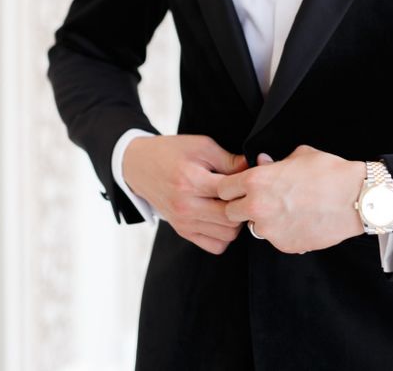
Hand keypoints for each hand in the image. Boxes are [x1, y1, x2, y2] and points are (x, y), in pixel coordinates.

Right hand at [123, 134, 248, 254]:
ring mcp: (183, 222)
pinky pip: (215, 245)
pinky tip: (222, 217)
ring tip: (232, 204)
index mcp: (191, 181)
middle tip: (243, 193)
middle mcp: (186, 206)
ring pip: (227, 235)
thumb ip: (228, 159)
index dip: (246, 185)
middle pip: (231, 218)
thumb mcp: (201, 146)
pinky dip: (224, 235)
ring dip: (235, 221)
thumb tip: (252, 168)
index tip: (249, 178)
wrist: (139, 166)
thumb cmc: (172, 152)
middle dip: (242, 205)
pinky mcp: (182, 231)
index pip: (231, 192)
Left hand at [217, 145, 365, 253]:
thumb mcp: (299, 155)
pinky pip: (274, 239)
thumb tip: (261, 161)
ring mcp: (269, 230)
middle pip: (230, 212)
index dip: (231, 187)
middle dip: (240, 206)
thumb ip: (274, 161)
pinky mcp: (284, 245)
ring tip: (286, 210)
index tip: (240, 187)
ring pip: (253, 227)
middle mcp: (257, 207)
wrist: (356, 198)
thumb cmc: (329, 172)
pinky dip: (282, 232)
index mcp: (256, 181)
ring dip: (262, 220)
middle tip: (260, 200)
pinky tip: (299, 220)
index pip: (222, 188)